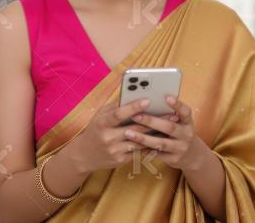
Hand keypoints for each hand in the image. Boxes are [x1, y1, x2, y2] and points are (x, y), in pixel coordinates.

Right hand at [64, 98, 178, 174]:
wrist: (84, 155)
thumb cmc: (95, 129)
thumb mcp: (100, 115)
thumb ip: (116, 106)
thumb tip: (133, 94)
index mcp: (102, 123)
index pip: (119, 114)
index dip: (133, 107)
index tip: (148, 100)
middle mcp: (108, 137)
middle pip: (134, 128)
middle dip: (154, 121)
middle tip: (171, 114)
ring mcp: (114, 150)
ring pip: (140, 141)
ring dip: (156, 134)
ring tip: (171, 126)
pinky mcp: (120, 160)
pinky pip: (139, 151)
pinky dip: (151, 145)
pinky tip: (163, 139)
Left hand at [124, 96, 207, 171]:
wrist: (192, 156)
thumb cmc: (180, 133)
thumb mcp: (181, 123)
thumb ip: (169, 114)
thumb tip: (147, 101)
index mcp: (188, 122)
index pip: (186, 112)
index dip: (177, 105)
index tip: (166, 97)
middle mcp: (187, 135)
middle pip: (169, 128)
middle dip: (151, 121)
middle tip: (136, 116)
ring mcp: (180, 148)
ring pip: (160, 143)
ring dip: (143, 138)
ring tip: (128, 133)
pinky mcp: (173, 159)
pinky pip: (155, 154)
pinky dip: (143, 149)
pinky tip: (131, 145)